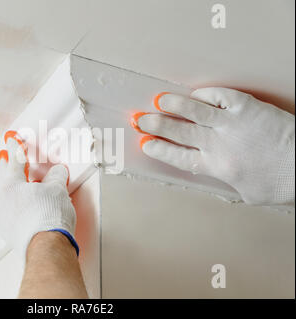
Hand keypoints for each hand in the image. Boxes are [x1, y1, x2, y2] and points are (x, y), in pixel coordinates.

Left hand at [0, 131, 76, 256]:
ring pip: (8, 196)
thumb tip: (58, 172)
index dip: (15, 147)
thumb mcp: (57, 189)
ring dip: (15, 187)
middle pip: (5, 177)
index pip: (15, 160)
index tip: (13, 139)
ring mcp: (4, 217)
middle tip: (4, 156)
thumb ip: (56, 176)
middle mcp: (4, 200)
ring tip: (22, 183)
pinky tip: (28, 206)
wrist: (47, 247)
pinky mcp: (10, 232)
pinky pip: (13, 212)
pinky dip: (19, 205)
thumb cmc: (48, 218)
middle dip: (7, 165)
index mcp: (12, 185)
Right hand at [131, 88, 294, 204]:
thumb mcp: (246, 192)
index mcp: (217, 166)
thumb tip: (215, 169)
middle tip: (140, 119)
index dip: (159, 149)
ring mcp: (232, 122)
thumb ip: (225, 178)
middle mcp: (219, 143)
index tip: (145, 143)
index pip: (179, 156)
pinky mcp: (248, 107)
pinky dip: (205, 93)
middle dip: (156, 125)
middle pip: (180, 132)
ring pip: (195, 111)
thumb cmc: (280, 182)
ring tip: (159, 100)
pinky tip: (196, 93)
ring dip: (175, 105)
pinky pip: (221, 96)